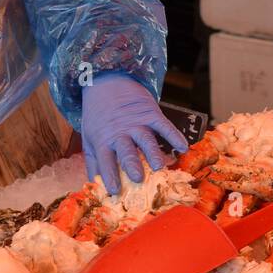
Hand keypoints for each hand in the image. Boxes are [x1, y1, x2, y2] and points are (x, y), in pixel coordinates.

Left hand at [81, 73, 188, 194]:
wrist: (106, 81)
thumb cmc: (98, 116)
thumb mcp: (90, 138)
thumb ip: (94, 163)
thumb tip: (95, 187)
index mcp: (103, 140)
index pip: (105, 161)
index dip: (109, 175)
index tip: (114, 191)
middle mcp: (119, 133)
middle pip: (125, 150)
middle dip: (131, 164)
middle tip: (138, 178)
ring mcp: (136, 122)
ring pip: (145, 139)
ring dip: (152, 152)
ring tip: (159, 166)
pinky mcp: (150, 112)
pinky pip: (163, 125)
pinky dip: (174, 135)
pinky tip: (183, 147)